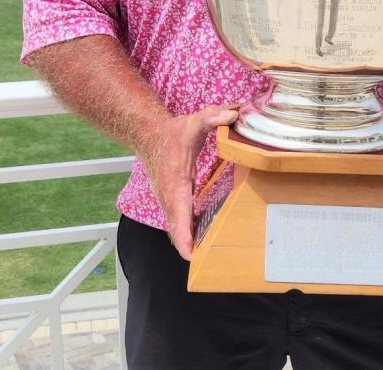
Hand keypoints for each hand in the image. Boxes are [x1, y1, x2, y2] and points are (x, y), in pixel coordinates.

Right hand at [139, 105, 238, 259]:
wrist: (150, 136)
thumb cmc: (174, 132)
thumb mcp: (195, 121)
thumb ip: (213, 117)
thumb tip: (233, 115)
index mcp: (175, 181)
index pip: (178, 213)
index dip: (183, 235)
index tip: (189, 254)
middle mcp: (169, 196)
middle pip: (176, 229)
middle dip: (188, 248)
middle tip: (206, 267)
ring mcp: (168, 201)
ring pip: (176, 228)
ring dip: (188, 244)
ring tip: (208, 261)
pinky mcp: (171, 202)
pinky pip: (178, 223)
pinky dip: (187, 235)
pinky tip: (203, 243)